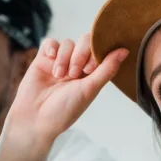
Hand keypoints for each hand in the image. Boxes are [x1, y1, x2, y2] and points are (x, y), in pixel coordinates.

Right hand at [0, 35, 127, 160]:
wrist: (35, 119)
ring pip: (67, 43)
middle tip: (73, 75)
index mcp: (90, 75)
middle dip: (80, 55)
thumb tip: (125, 51)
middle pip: (84, 41)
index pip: (99, 50)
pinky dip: (51, 48)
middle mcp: (76, 67)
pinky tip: (50, 59)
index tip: (89, 71)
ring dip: (64, 58)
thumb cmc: (64, 111)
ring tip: (59, 77)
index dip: (95, 55)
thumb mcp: (89, 90)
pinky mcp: (42, 60)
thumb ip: (107, 69)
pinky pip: (50, 42)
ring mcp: (59, 62)